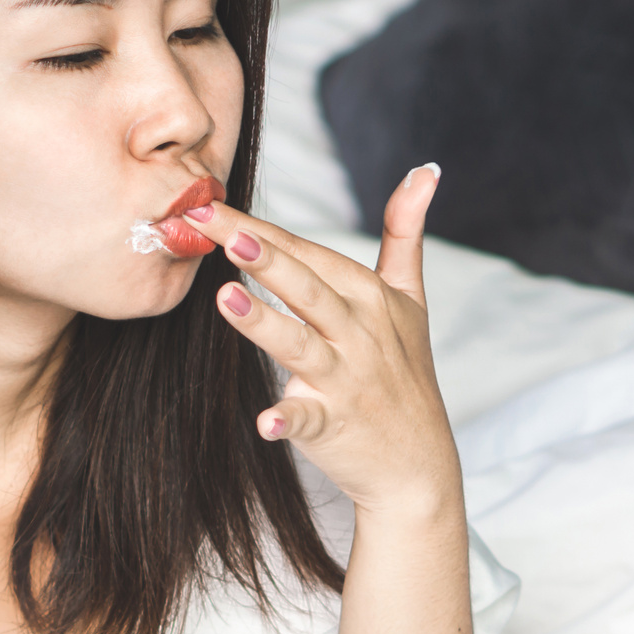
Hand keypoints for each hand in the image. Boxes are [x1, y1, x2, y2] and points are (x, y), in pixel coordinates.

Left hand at [186, 164, 461, 518]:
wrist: (419, 463)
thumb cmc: (406, 372)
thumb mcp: (412, 299)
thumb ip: (406, 233)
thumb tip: (426, 170)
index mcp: (370, 296)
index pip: (308, 254)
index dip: (260, 230)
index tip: (207, 205)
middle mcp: (360, 333)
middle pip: (305, 287)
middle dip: (262, 256)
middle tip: (216, 227)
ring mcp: (347, 380)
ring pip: (300, 345)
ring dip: (264, 322)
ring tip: (225, 297)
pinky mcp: (335, 425)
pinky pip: (308, 420)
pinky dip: (287, 421)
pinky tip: (264, 422)